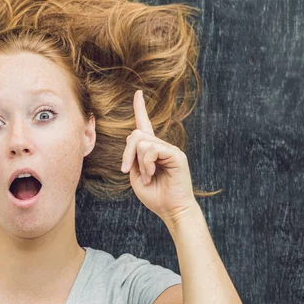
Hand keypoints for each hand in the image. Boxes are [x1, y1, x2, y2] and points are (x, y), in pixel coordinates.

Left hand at [121, 90, 198, 224]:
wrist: (171, 210)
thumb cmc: (154, 195)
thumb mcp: (137, 174)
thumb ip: (134, 157)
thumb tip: (135, 141)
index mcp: (152, 150)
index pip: (144, 125)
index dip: (140, 108)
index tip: (138, 93)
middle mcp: (162, 146)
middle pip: (135, 135)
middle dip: (127, 153)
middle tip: (128, 170)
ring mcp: (170, 149)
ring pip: (142, 143)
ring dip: (139, 162)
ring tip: (149, 176)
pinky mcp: (176, 155)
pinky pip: (152, 150)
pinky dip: (147, 163)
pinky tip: (153, 174)